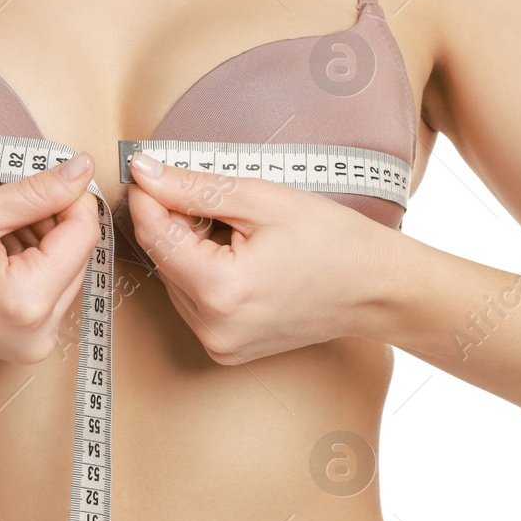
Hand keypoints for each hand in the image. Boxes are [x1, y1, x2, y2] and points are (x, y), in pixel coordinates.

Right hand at [0, 152, 100, 363]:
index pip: (83, 235)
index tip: (52, 170)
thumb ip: (34, 192)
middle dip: (49, 213)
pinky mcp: (26, 340)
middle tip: (7, 185)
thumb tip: (81, 168)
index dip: (72, 196)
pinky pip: (44, 286)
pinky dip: (26, 255)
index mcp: (28, 301)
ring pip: (61, 267)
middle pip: (75, 253)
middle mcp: (42, 331)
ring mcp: (35, 341)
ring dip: (35, 231)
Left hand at [124, 152, 391, 363]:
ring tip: (237, 233)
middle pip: (162, 259)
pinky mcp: (225, 350)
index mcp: (220, 290)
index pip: (153, 235)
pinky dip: (203, 274)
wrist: (376, 288)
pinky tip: (239, 259)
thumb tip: (144, 171)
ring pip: (174, 280)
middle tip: (213, 199)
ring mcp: (218, 344)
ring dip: (188, 249)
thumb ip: (193, 187)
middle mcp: (212, 327)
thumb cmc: (332, 240)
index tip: (147, 170)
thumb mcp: (261, 199)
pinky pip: (193, 302)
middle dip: (174, 222)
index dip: (147, 196)